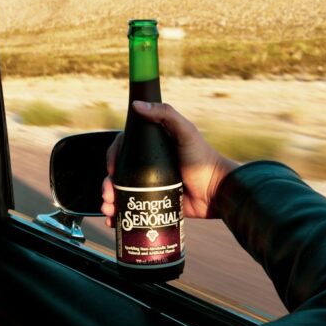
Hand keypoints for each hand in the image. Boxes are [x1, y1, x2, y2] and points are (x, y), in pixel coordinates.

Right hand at [102, 101, 239, 227]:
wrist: (218, 193)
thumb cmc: (204, 160)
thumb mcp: (187, 132)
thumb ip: (166, 115)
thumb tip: (137, 105)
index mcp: (153, 146)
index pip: (125, 147)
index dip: (114, 156)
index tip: (113, 168)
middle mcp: (149, 164)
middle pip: (119, 172)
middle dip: (109, 183)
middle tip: (108, 195)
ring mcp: (151, 185)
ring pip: (122, 192)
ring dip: (110, 200)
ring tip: (109, 209)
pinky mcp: (155, 204)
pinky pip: (132, 208)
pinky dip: (119, 215)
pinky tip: (112, 220)